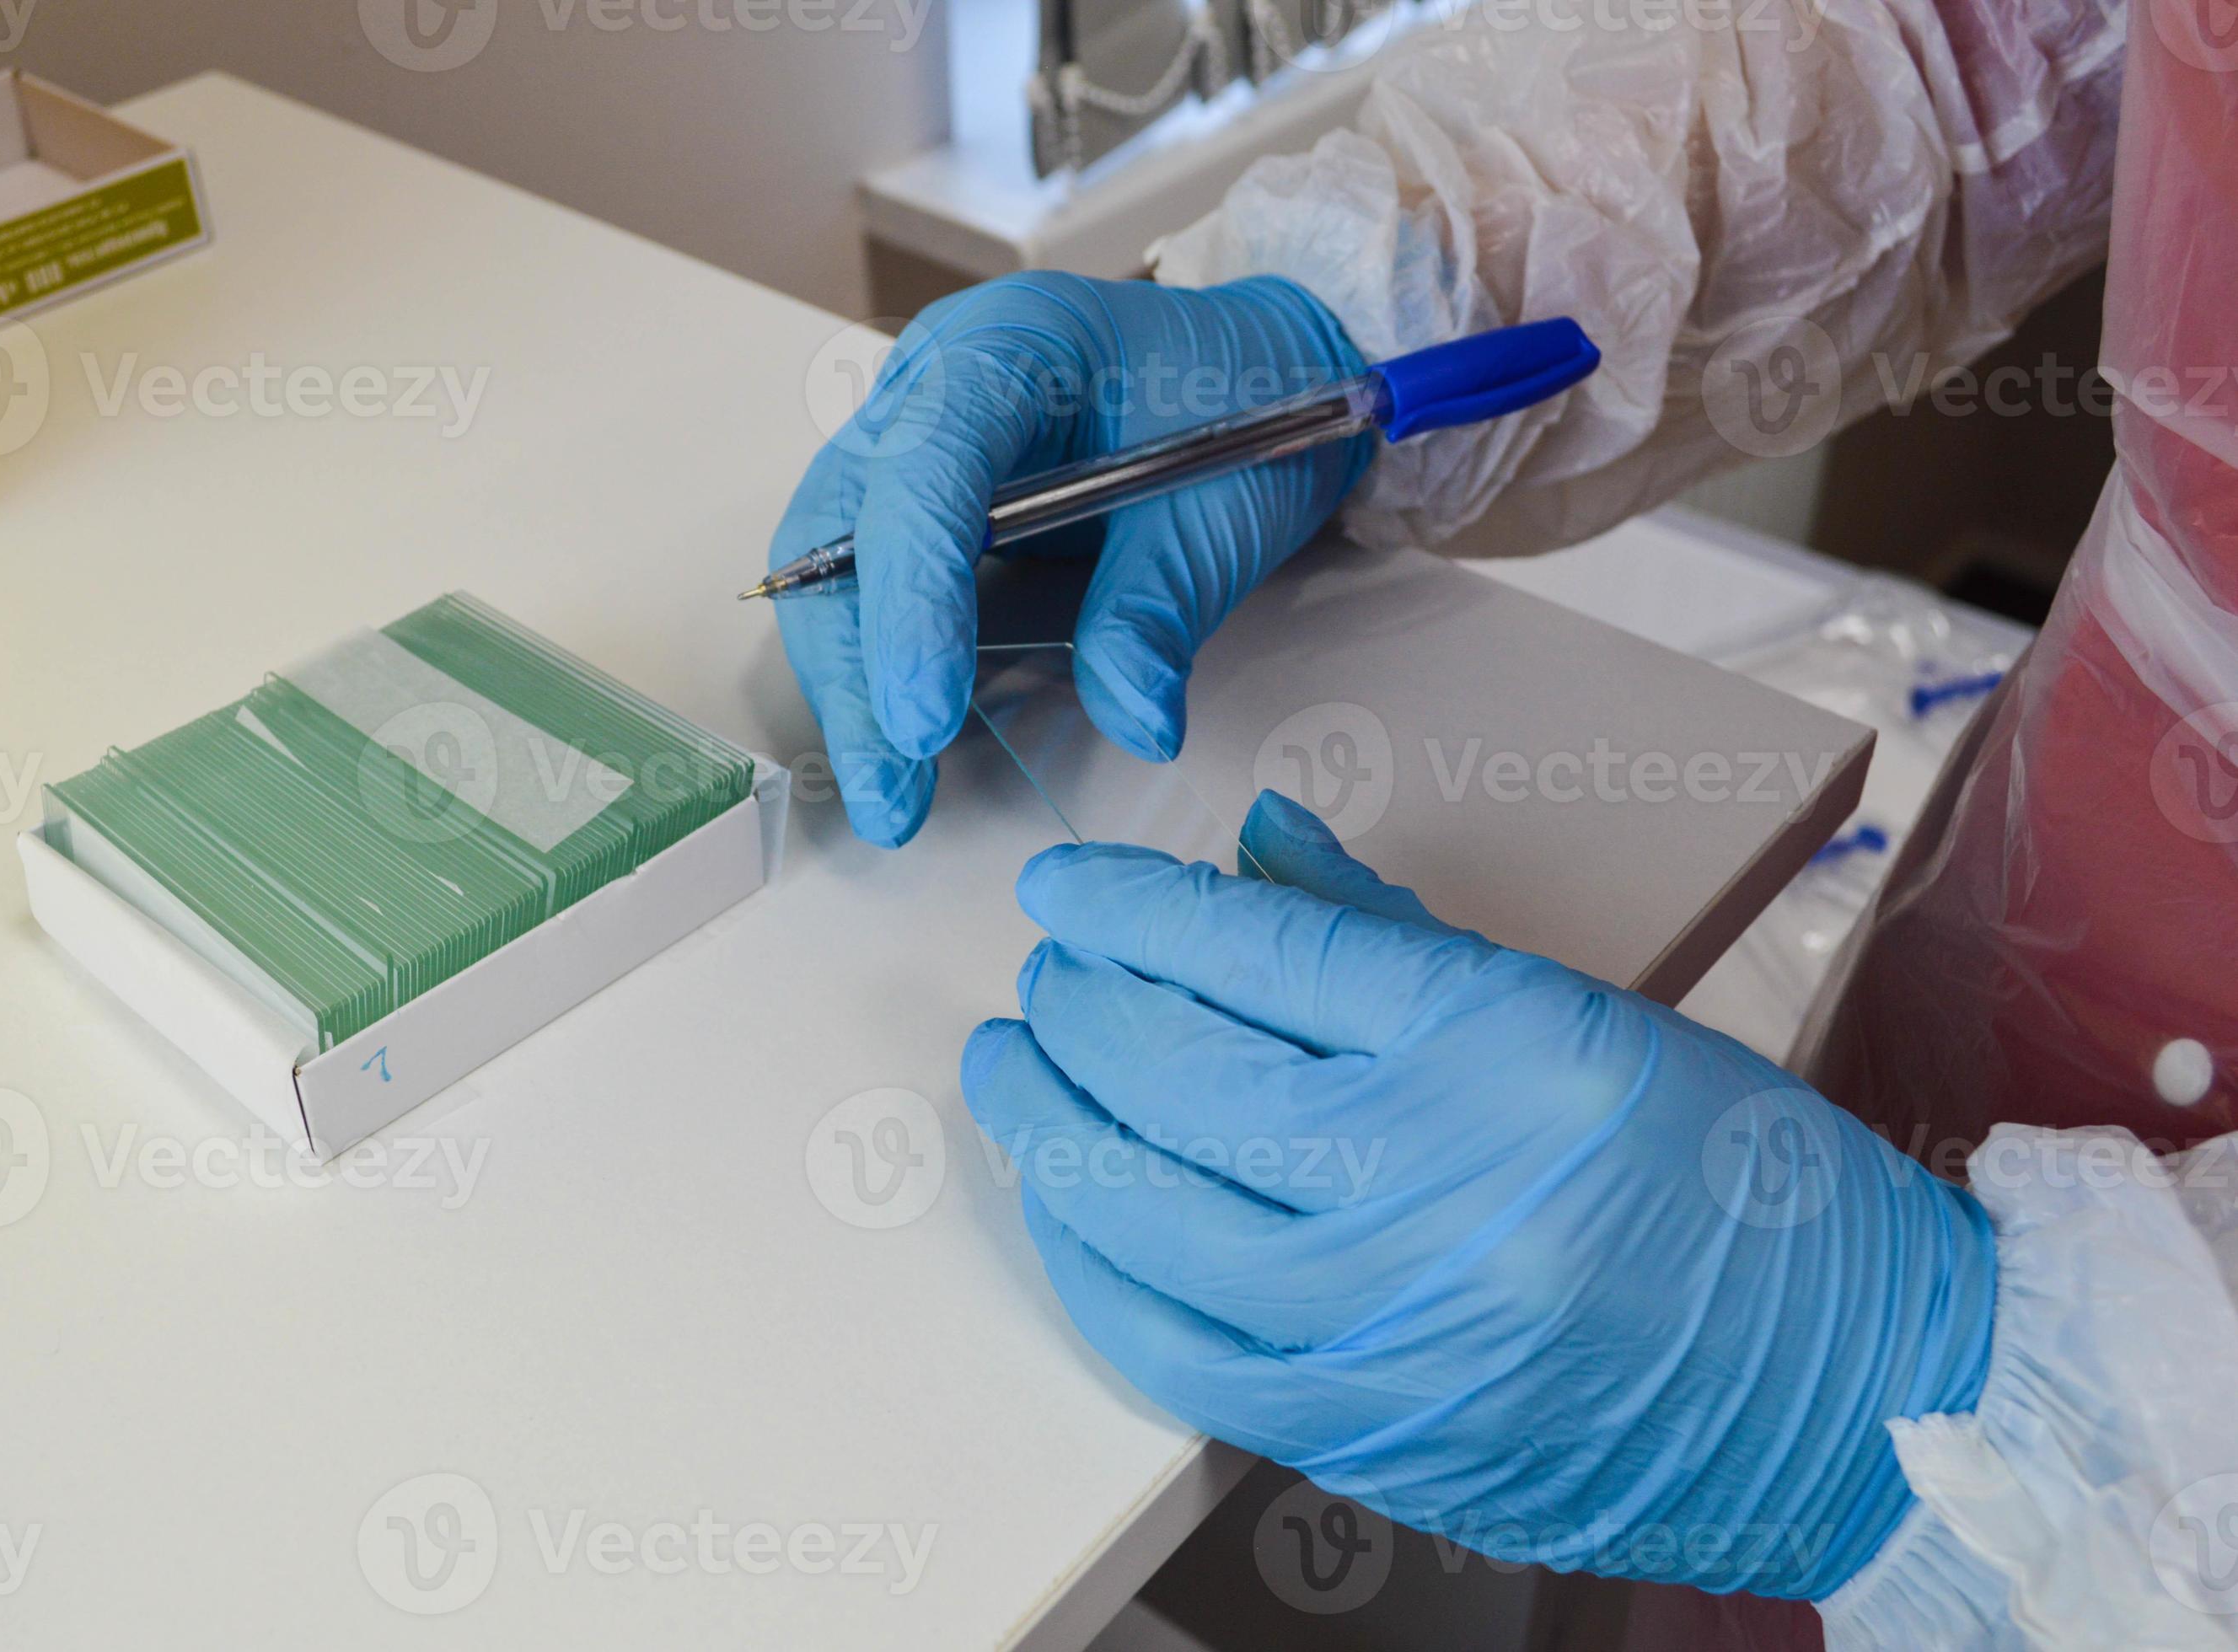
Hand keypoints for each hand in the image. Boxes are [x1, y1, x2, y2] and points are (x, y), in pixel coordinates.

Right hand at [769, 274, 1369, 846]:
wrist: (1264, 375)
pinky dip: (879, 665)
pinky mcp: (919, 496)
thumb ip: (1161, 608)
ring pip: (832, 564)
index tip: (925, 722)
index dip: (914, 603)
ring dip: (853, 683)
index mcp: (1010, 344)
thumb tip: (1134, 720)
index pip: (924, 472)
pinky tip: (901, 744)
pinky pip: (867, 581)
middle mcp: (933, 380)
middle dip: (857, 670)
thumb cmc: (1247, 408)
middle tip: (891, 790)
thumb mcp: (1224, 507)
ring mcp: (913, 435)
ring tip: (889, 792)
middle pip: (842, 527)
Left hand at [961, 793, 1998, 1597]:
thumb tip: (1253, 854)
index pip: (1255, 952)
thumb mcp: (1581, 1014)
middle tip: (1049, 969)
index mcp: (1496, 1050)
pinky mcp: (1361, 1434)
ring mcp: (1386, 1328)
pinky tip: (1069, 1205)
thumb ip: (1392, 936)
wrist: (1852, 1397)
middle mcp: (1429, 1186)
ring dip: (1052, 1125)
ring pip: (1141, 1211)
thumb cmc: (1739, 1192)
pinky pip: (1168, 1349)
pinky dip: (1093, 1265)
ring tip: (1021, 1067)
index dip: (1132, 908)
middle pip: (1174, 1072)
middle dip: (1079, 1002)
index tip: (1067, 885)